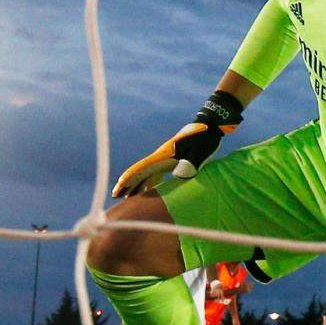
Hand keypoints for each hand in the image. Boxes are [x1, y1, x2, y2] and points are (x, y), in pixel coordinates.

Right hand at [112, 91, 244, 197]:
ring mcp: (165, 159)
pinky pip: (156, 174)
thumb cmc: (205, 139)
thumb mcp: (200, 150)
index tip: (118, 191)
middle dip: (128, 185)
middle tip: (116, 197)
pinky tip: (148, 191)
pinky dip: (150, 183)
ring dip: (138, 185)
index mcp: (164, 156)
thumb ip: (191, 163)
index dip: (129, 180)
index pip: (141, 169)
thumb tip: (179, 176)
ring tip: (128, 198)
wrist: (209, 126)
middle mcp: (161, 157)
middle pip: (140, 172)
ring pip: (147, 174)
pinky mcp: (172, 160)